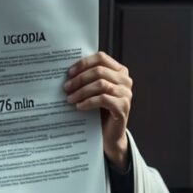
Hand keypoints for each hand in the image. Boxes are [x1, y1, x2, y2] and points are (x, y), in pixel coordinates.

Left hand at [63, 51, 132, 168]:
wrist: (109, 134)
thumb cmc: (100, 110)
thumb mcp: (94, 90)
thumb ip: (88, 78)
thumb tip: (67, 72)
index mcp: (119, 71)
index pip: (101, 58)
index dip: (84, 63)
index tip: (69, 72)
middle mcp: (125, 80)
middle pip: (99, 71)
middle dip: (79, 79)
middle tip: (66, 87)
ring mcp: (126, 93)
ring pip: (100, 84)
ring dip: (81, 91)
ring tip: (70, 98)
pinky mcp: (123, 107)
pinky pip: (103, 99)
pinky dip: (88, 102)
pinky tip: (79, 106)